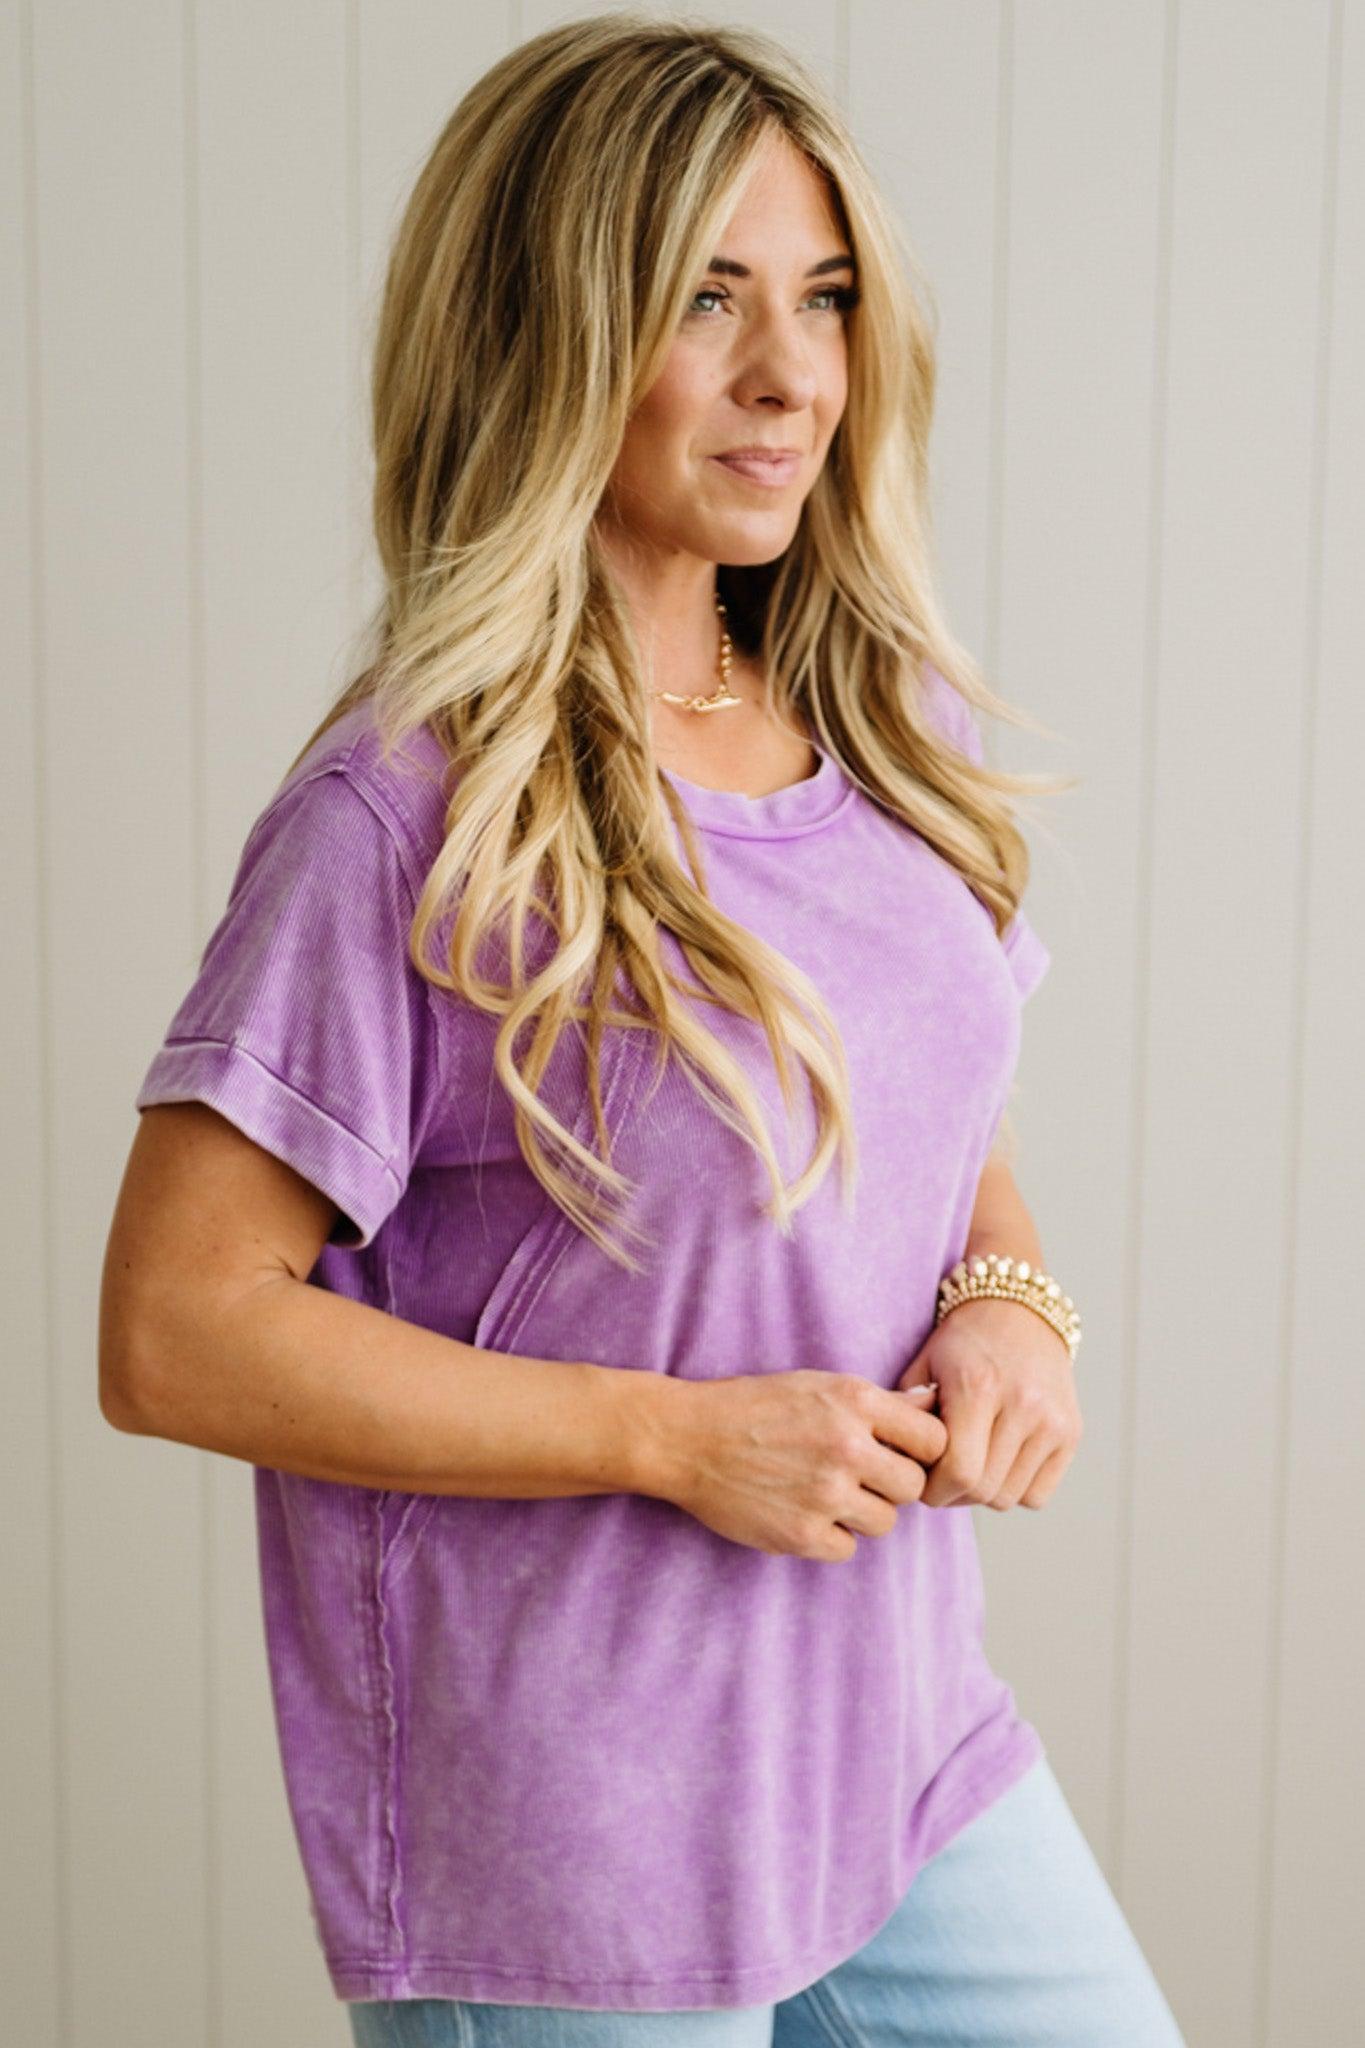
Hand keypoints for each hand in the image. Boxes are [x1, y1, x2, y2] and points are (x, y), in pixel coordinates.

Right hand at [661, 1369, 948, 1560]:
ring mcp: (824, 1494)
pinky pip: (847, 1549)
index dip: (921, 1449)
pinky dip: (830, 1537)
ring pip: (885, 1522)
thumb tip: (933, 1400)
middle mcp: (846, 1447)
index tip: (899, 1452)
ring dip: (863, 1512)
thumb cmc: (753, 1406)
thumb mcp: (817, 1384)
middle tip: (859, 1476)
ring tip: (827, 1494)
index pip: (934, 1438)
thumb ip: (879, 1400)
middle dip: (891, 1483)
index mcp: (854, 1401)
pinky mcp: (801, 1534)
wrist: (687, 1438)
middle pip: (913, 1485)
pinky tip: (804, 1513)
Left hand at [895, 1298, 1082, 1509]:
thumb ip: (905, 1414)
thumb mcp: (923, 1366)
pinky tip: (999, 1464)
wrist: (1019, 1313)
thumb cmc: (962, 1343)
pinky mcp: (1071, 1434)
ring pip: (1009, 1497)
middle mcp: (1023, 1404)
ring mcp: (1053, 1421)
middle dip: (953, 1495)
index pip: (959, 1471)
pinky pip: (1037, 1495)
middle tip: (939, 1478)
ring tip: (969, 1467)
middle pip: (984, 1490)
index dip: (934, 1489)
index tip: (922, 1480)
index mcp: (978, 1386)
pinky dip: (1014, 1491)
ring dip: (983, 1494)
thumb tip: (890, 1460)